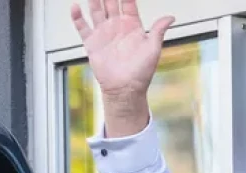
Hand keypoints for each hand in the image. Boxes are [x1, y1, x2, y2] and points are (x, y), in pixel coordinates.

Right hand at [71, 0, 174, 135]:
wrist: (125, 89)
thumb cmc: (141, 72)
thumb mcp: (153, 49)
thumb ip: (159, 30)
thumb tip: (171, 17)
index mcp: (132, 26)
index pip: (128, 3)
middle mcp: (117, 27)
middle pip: (110, 3)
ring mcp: (103, 33)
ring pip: (96, 10)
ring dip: (93, 0)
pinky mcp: (92, 43)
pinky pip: (82, 27)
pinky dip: (77, 17)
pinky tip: (75, 7)